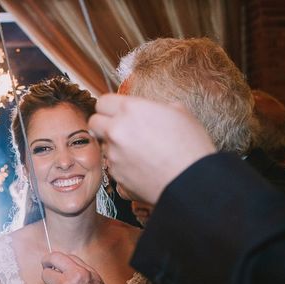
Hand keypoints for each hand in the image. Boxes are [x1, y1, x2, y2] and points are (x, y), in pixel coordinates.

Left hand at [88, 94, 215, 203]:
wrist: (191, 182)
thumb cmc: (190, 146)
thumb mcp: (178, 112)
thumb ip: (153, 107)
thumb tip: (146, 110)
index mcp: (130, 110)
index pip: (103, 101)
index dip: (110, 106)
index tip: (116, 111)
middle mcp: (116, 131)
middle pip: (94, 122)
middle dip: (103, 124)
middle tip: (118, 128)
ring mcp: (113, 155)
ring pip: (104, 145)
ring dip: (115, 146)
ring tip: (139, 151)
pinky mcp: (115, 175)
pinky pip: (112, 165)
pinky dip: (122, 164)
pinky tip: (141, 166)